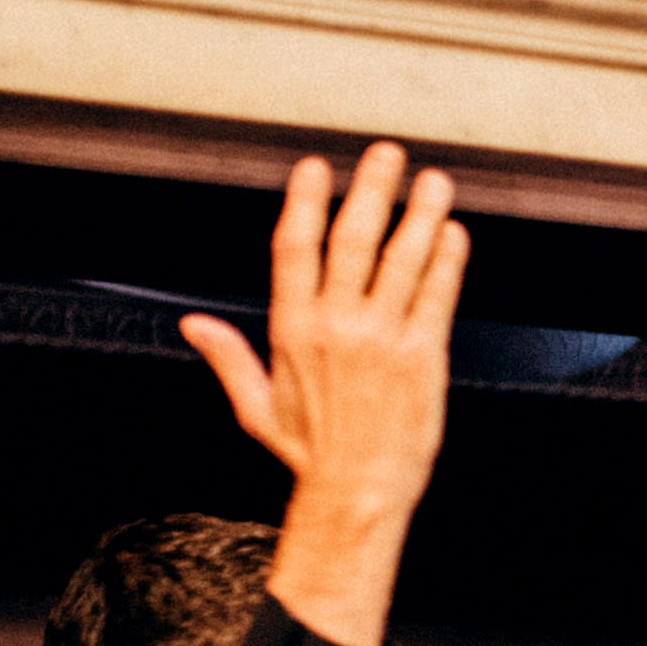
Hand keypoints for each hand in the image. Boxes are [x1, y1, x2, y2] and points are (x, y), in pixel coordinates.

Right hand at [178, 144, 466, 560]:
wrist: (358, 491)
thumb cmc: (311, 454)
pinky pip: (436, 296)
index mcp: (292, 330)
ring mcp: (382, 339)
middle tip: (387, 154)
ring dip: (420, 214)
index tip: (317, 168)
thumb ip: (229, 358)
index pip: (295, 247)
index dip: (306, 202)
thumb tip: (193, 328)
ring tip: (433, 182)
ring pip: (402, 260)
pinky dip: (446, 261)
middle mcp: (336, 326)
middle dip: (371, 190)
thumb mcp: (256, 407)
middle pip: (353, 239)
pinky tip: (453, 233)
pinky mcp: (422, 357)